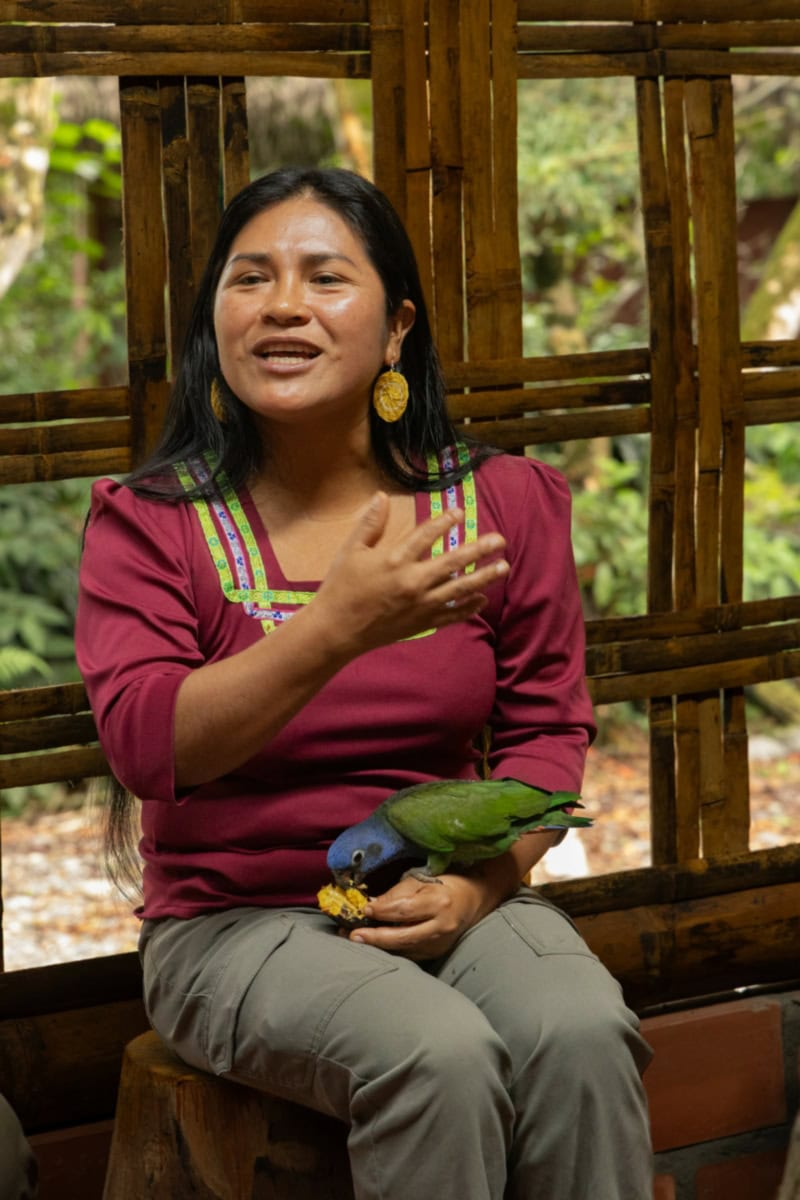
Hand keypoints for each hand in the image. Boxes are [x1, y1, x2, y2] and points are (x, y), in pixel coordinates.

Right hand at [310, 492, 507, 656]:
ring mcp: (420, 605)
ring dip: (484, 577)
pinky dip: (468, 608)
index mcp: (394, 560)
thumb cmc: (340, 588)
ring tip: (503, 566)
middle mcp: (412, 581)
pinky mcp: (421, 623)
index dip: (445, 521)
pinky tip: (482, 599)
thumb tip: (381, 496)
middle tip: (499, 540)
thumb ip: (370, 524)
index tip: (460, 513)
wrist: (336, 630)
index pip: (427, 535)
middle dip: (479, 549)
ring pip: (460, 589)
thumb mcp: (350, 551)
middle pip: (453, 562)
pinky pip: (451, 615)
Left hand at [348, 871, 502, 960]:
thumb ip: (398, 893)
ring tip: (357, 941)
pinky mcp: (436, 953)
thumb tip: (372, 905)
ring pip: (404, 949)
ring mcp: (440, 943)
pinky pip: (409, 954)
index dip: (382, 911)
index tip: (364, 909)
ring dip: (379, 946)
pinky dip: (391, 950)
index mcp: (439, 903)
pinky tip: (376, 945)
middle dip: (375, 937)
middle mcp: (441, 927)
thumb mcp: (423, 879)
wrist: (474, 900)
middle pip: (402, 937)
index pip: (404, 910)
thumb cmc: (446, 884)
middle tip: (353, 936)